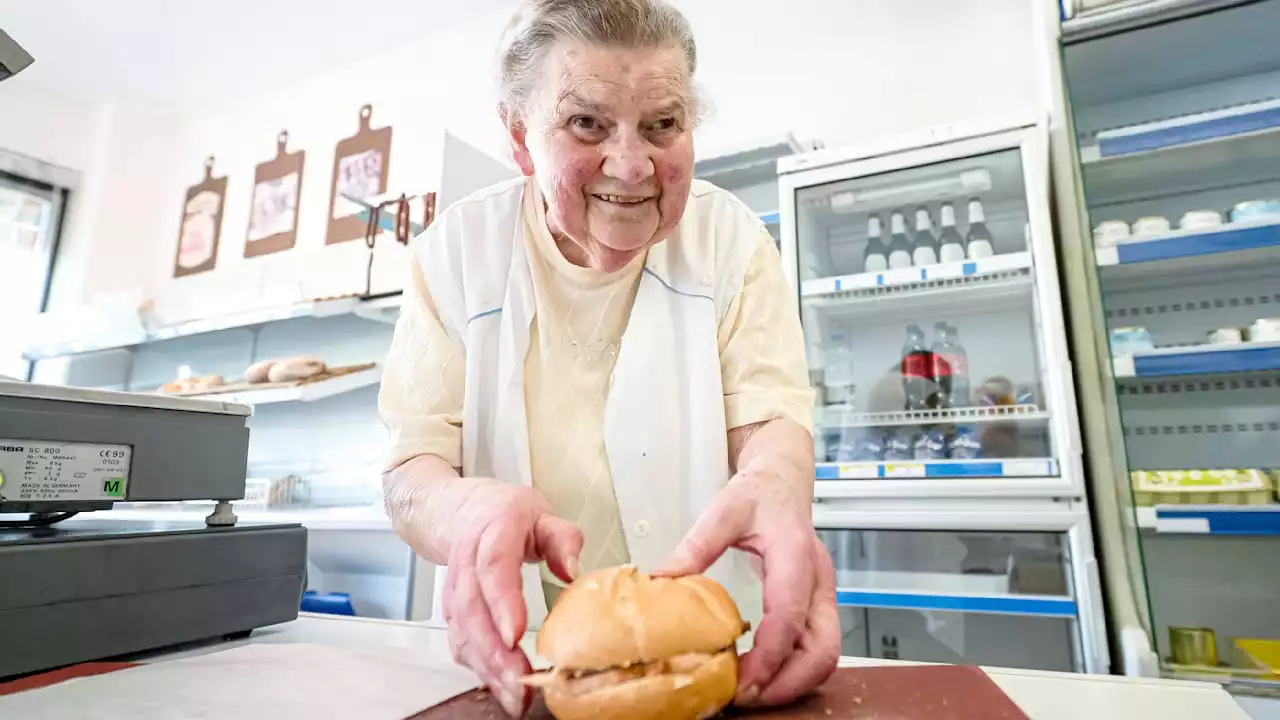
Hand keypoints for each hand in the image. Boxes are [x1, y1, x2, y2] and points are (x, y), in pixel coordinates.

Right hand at [442, 480, 582, 716]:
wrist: (463, 512)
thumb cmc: (507, 516)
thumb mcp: (542, 514)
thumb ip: (563, 539)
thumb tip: (572, 569)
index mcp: (494, 532)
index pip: (494, 566)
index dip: (502, 601)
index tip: (516, 634)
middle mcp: (468, 562)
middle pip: (474, 609)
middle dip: (495, 651)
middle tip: (520, 683)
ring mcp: (455, 588)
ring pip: (463, 631)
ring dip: (486, 668)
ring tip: (514, 697)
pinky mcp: (453, 611)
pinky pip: (460, 642)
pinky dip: (478, 668)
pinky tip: (500, 688)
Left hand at [657, 471, 839, 707]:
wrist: (783, 482)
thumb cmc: (758, 494)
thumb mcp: (722, 512)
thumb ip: (695, 547)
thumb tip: (660, 581)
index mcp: (795, 554)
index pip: (790, 614)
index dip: (770, 655)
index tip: (741, 680)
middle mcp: (818, 580)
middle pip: (823, 648)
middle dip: (787, 683)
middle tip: (745, 697)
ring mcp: (823, 596)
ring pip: (825, 655)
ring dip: (793, 682)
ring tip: (750, 693)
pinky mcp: (818, 606)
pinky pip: (816, 648)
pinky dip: (794, 670)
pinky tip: (762, 676)